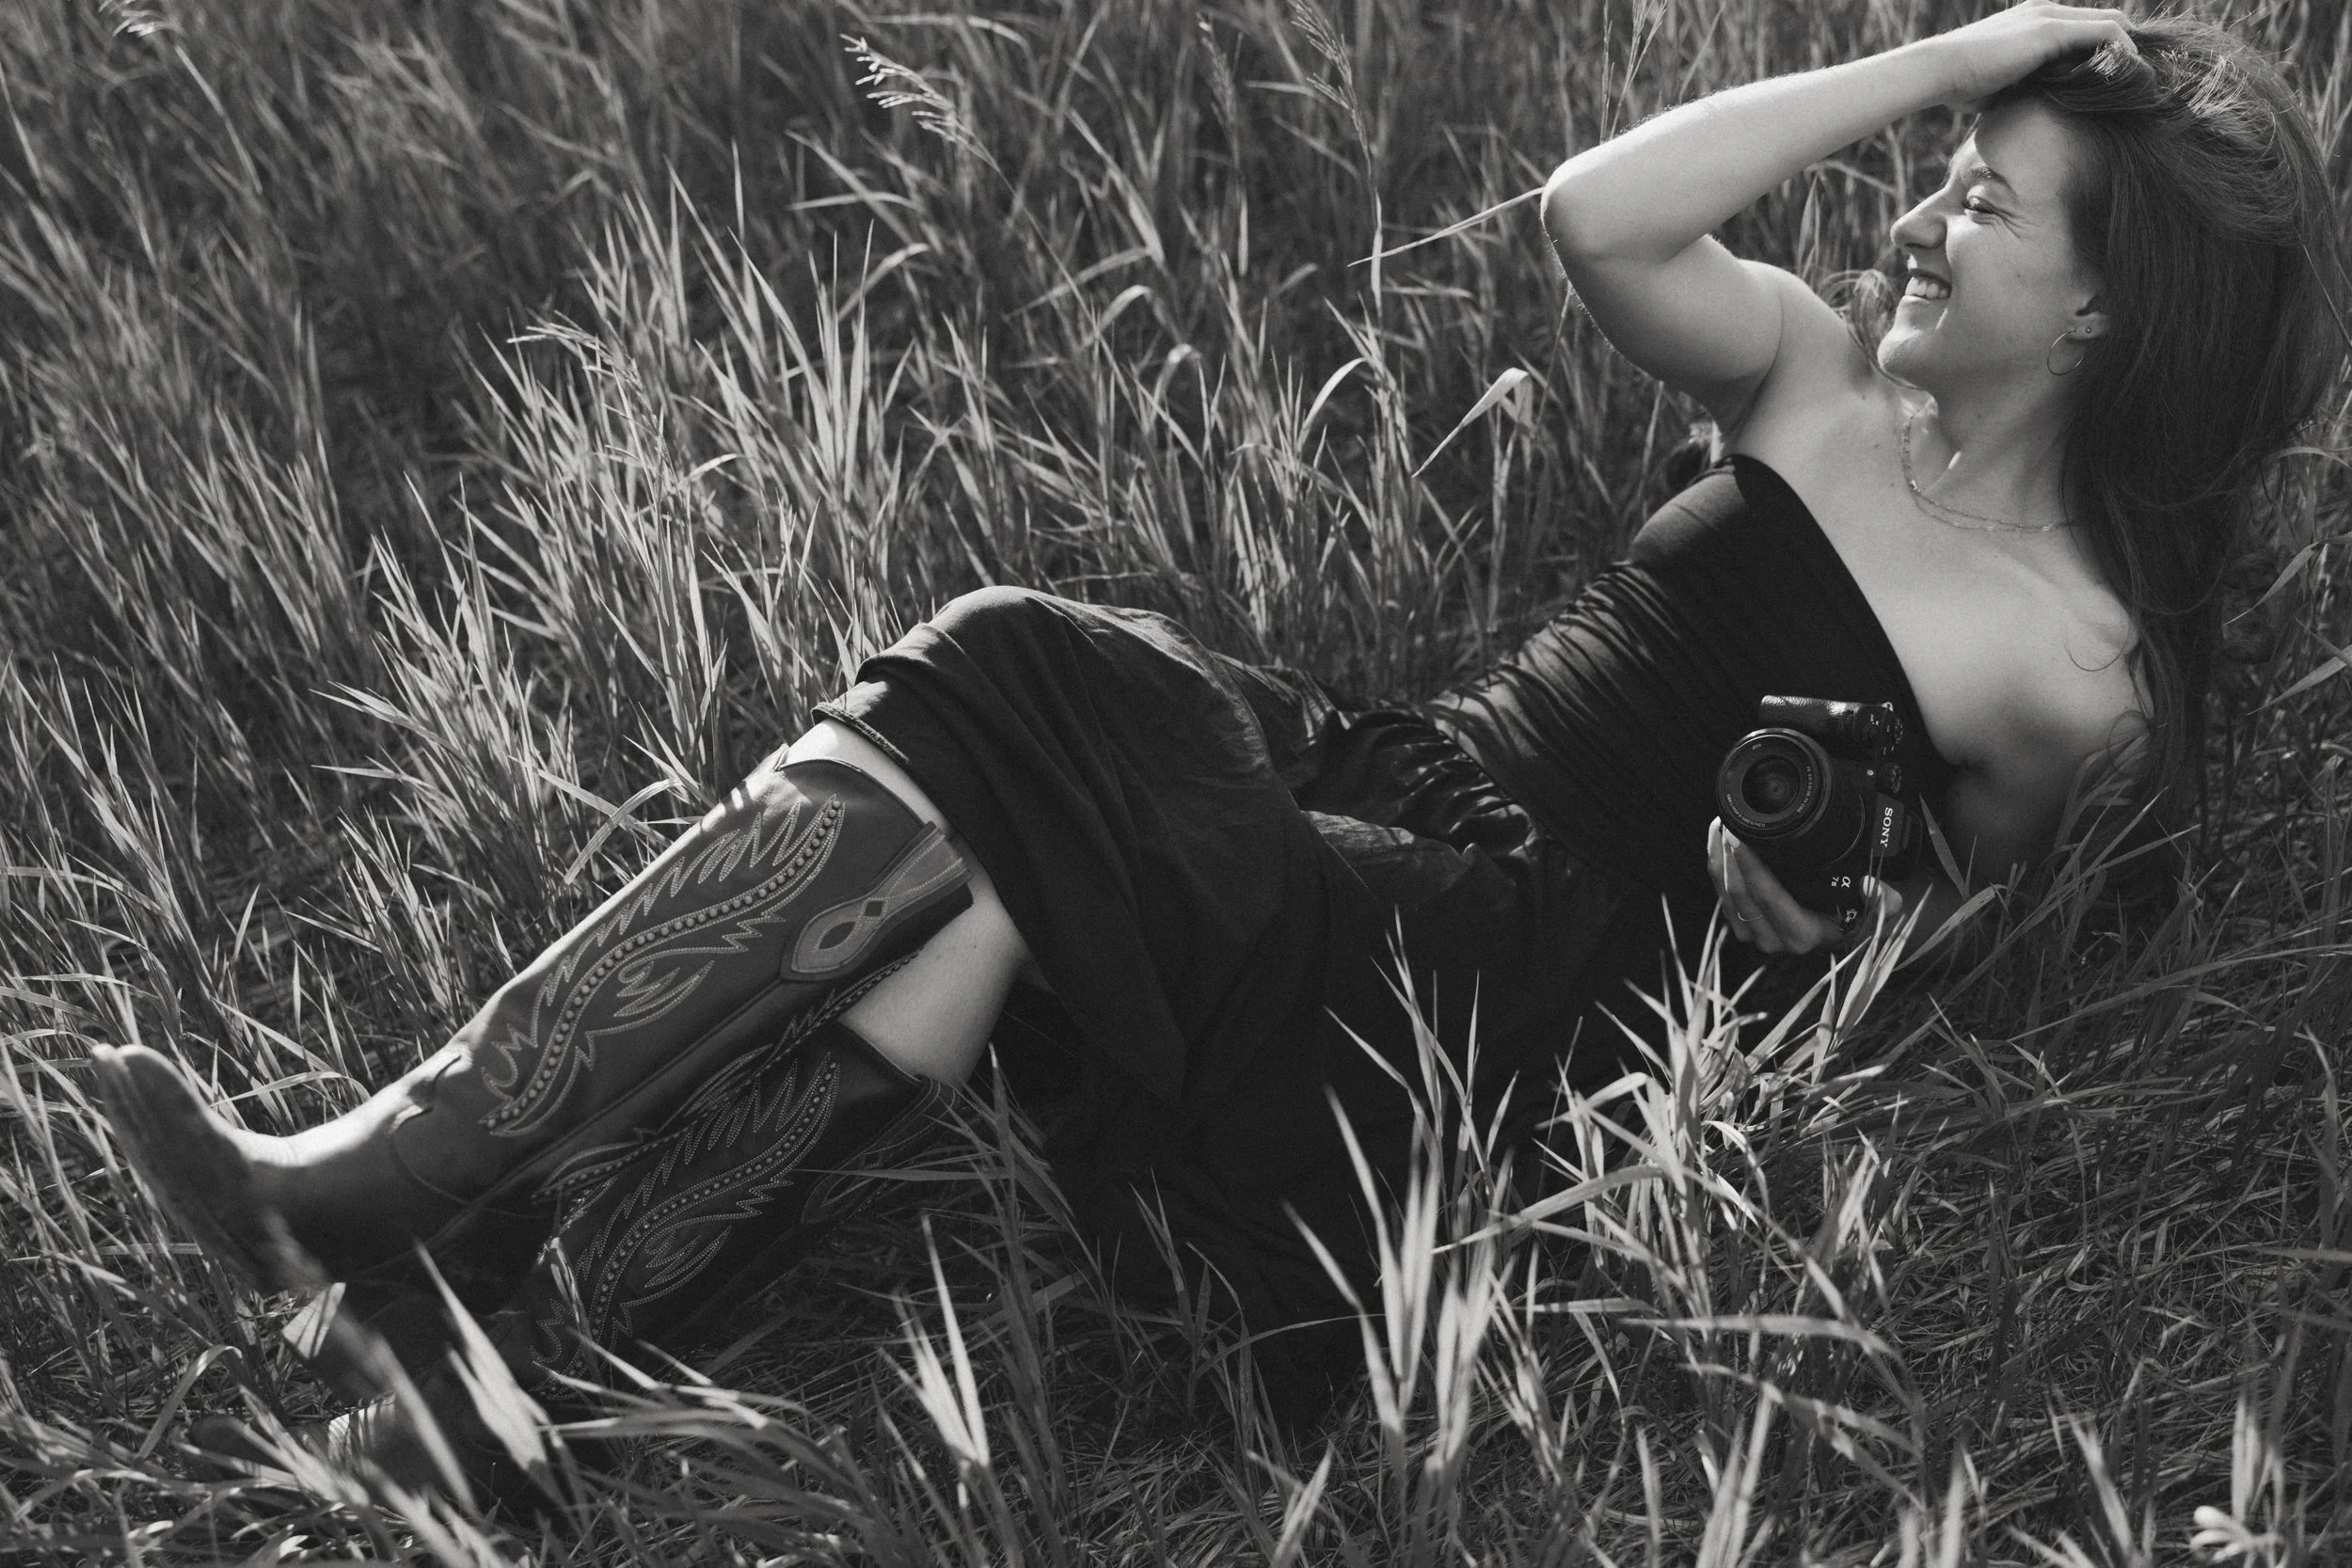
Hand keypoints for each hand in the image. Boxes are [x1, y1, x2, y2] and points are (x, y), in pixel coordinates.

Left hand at [1708, 817, 1903, 956]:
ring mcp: (1755, 935)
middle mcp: (1775, 940)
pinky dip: (1717, 867)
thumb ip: (1883, 900)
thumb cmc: (1856, 915)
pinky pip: (1721, 895)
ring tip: (1721, 825)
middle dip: (1729, 856)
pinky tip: (1718, 841)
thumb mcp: (1879, 909)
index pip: (1767, 898)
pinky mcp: (1743, 926)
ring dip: (1718, 858)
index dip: (1750, 866)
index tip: (1741, 836)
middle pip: (1739, 894)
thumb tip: (1871, 885)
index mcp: (1802, 935)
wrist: (1841, 929)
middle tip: (1729, 822)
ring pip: (1725, 894)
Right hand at [1920, 2, 2137, 108]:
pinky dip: (2122, 50)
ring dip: (2128, 50)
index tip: (2117, 78)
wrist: (1938, 70)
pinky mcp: (2052, 30)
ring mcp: (2049, 17)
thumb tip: (2032, 109)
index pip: (2083, 28)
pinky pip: (2105, 33)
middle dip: (2124, 47)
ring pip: (2110, 23)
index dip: (2105, 49)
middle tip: (2138, 79)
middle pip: (2105, 21)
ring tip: (2140, 78)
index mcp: (2032, 20)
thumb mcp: (1999, 83)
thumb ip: (2023, 85)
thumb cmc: (1958, 83)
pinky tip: (2129, 72)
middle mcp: (2045, 11)